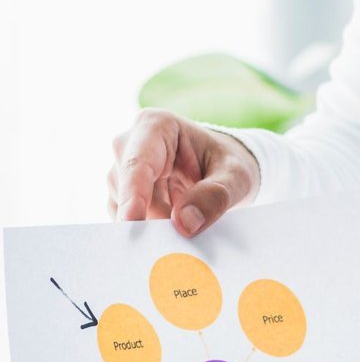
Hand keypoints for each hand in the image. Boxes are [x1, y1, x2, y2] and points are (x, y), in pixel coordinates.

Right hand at [107, 111, 259, 235]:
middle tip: (181, 236)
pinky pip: (125, 219)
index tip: (131, 220)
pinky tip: (172, 228)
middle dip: (152, 216)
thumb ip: (216, 195)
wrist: (223, 171)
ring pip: (123, 207)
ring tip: (188, 223)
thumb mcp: (236, 176)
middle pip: (128, 188)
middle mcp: (130, 144)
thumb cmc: (227, 164)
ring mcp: (122, 170)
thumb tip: (185, 223)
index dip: (133, 193)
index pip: (138, 162)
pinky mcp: (121, 195)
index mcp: (156, 125)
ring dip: (153, 223)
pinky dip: (148, 230)